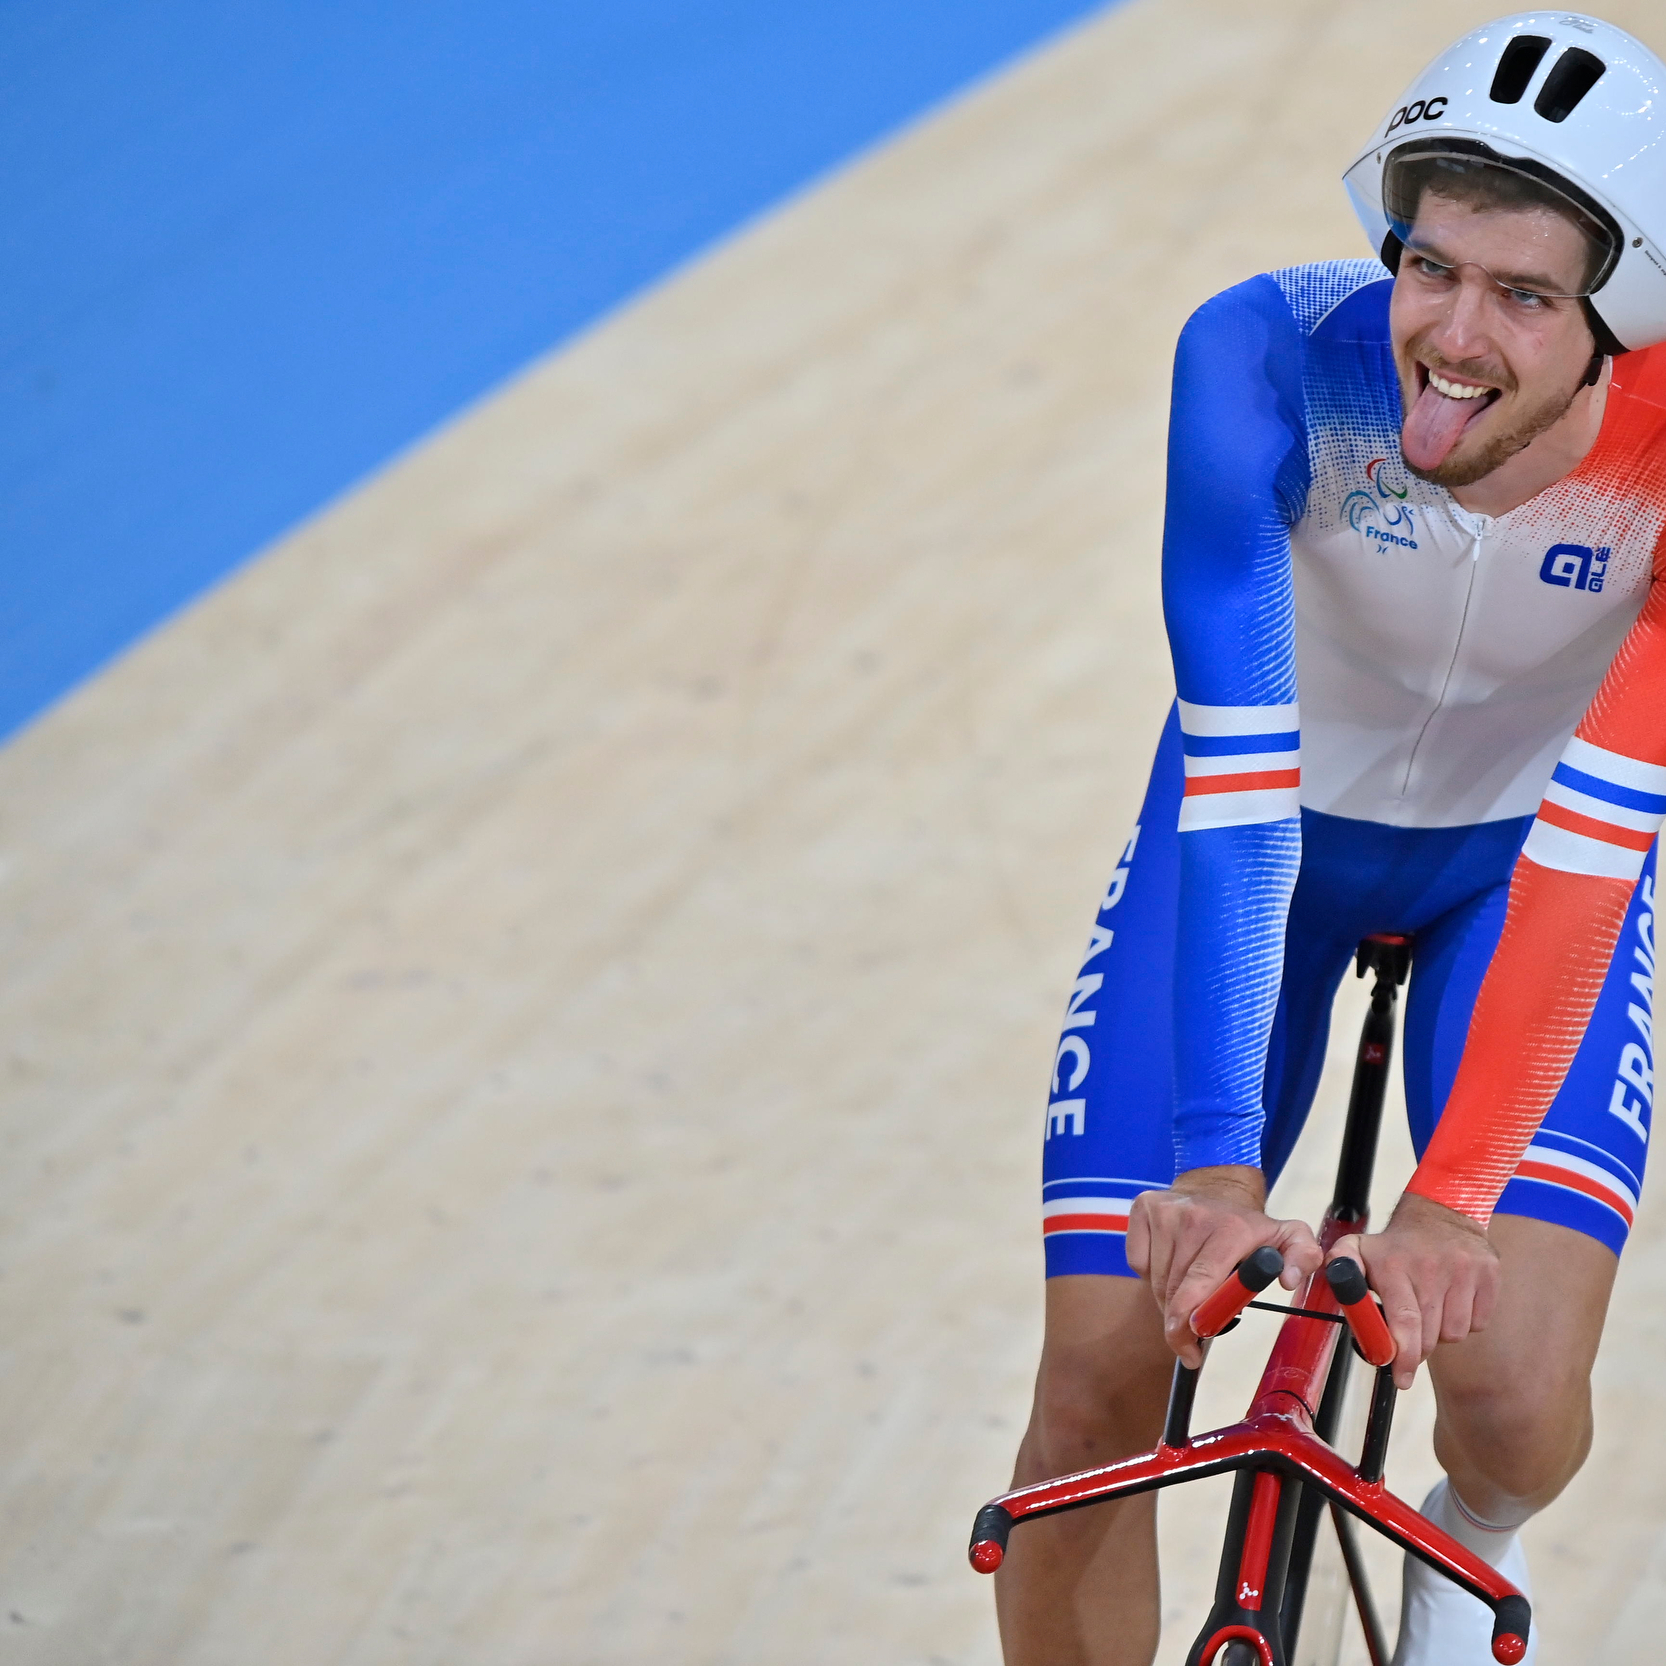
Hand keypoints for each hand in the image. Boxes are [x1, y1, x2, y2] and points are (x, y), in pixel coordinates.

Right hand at [1127, 1167, 1323, 1366]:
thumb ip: (1302, 1258)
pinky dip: (1150, 1276)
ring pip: (1155, 1281)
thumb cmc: (1249, 1225)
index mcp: (1230, 1228)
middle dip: (1180, 1323)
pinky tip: (1171, 1267)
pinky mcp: (1142, 1210)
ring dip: (1168, 1302)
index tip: (1193, 1338)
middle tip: (1190, 1342)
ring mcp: (1164, 1212)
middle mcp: (1193, 1216)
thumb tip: (1289, 1280)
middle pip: (1174, 1289)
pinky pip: (1138, 1264)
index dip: (1193, 1313)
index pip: (1202, 1279)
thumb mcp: (1288, 1238)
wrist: (1215, 1186)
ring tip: (1188, 1297)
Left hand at [1330, 1191, 1499, 1388]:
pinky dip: (1466, 1321)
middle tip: (1411, 1336)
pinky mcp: (1488, 1275)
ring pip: (1455, 1334)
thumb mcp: (1359, 1247)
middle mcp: (1431, 1267)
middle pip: (1430, 1336)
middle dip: (1418, 1347)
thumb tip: (1343, 1297)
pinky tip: (1452, 1300)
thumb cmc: (1395, 1243)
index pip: (1404, 1322)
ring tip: (1431, 1307)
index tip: (1401, 1378)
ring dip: (1441, 1332)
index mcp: (1395, 1264)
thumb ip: (1341, 1269)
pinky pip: (1479, 1324)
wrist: (1442, 1212)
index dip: (1403, 1356)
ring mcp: (1464, 1270)